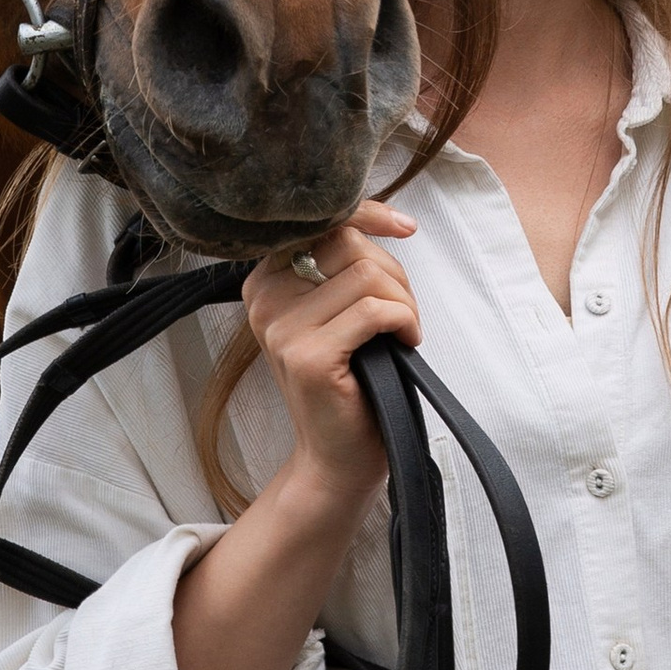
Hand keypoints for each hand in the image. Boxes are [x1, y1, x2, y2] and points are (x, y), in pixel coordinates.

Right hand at [240, 201, 420, 515]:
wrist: (338, 456)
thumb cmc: (350, 379)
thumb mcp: (336, 311)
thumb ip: (341, 264)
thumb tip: (383, 218)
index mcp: (264, 281)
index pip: (320, 220)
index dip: (369, 214)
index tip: (405, 227)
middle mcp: (263, 299)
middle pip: (350, 244)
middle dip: (394, 275)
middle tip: (402, 315)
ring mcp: (281, 329)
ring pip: (368, 275)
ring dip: (404, 302)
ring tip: (403, 333)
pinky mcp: (308, 356)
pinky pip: (377, 310)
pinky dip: (405, 321)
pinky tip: (406, 343)